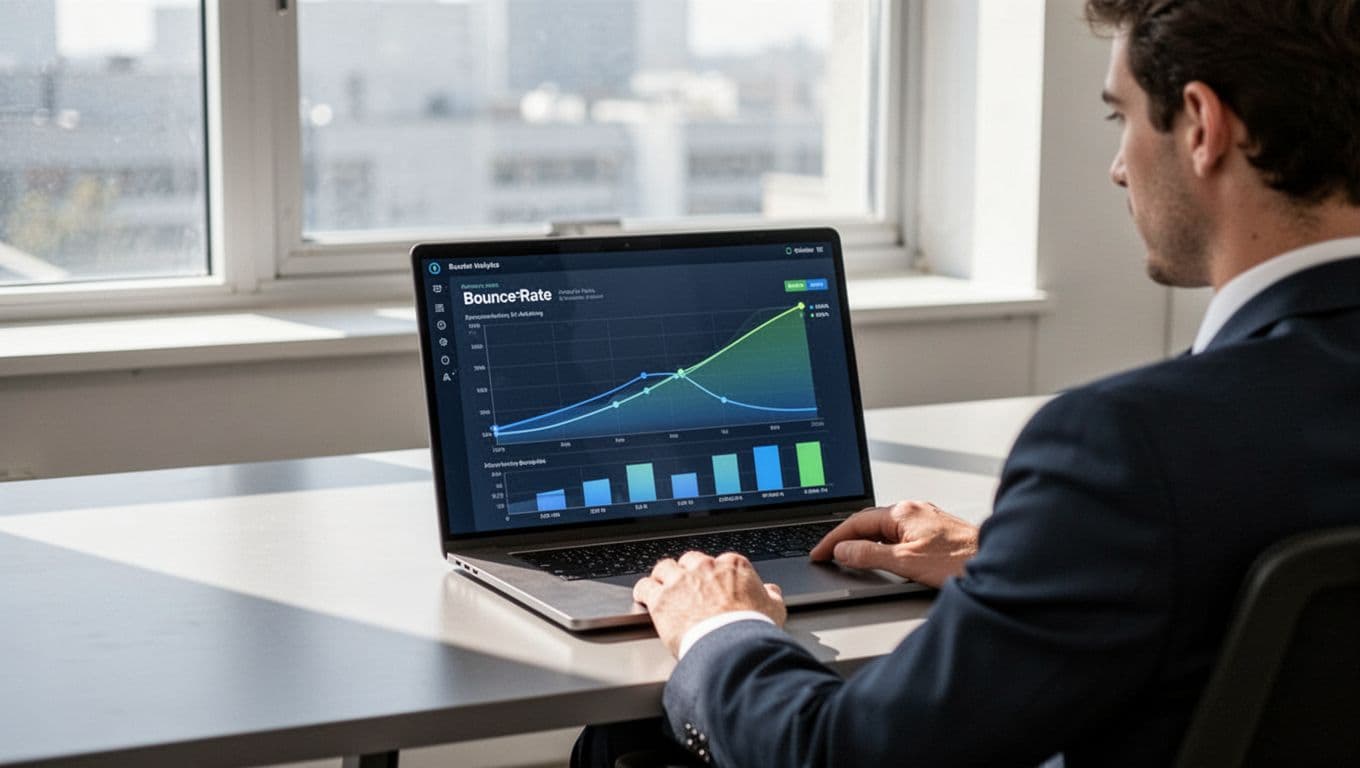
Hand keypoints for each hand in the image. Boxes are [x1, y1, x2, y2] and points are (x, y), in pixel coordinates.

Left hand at [633, 551, 786, 656]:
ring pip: (665, 568)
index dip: (714, 574)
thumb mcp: (773, 609)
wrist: (732, 647)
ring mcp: (681, 581)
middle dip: (688, 572)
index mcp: (732, 566)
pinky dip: (643, 590)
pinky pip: (645, 586)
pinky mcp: (661, 599)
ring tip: (663, 587)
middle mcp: (705, 568)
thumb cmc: (751, 629)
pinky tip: (644, 596)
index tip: (713, 585)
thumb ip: (770, 596)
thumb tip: (771, 591)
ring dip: (663, 577)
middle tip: (688, 587)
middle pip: (690, 561)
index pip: (720, 561)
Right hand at [809, 500, 978, 587]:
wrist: (997, 563)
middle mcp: (913, 510)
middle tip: (827, 554)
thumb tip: (843, 550)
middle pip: (868, 521)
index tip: (819, 552)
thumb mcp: (906, 562)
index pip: (856, 522)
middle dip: (845, 537)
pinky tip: (881, 554)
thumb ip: (870, 555)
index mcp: (902, 512)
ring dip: (863, 540)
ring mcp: (925, 518)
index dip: (833, 538)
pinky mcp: (935, 529)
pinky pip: (898, 532)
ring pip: (884, 527)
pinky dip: (881, 542)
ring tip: (847, 555)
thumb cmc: (960, 561)